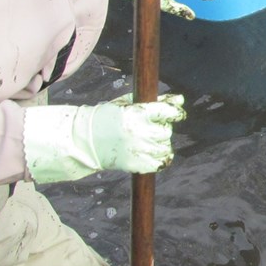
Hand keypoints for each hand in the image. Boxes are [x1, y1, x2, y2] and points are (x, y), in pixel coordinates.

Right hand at [23, 95, 186, 183]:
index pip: (167, 111)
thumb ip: (155, 101)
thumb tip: (180, 100)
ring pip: (165, 147)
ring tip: (146, 140)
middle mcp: (139, 132)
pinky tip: (150, 152)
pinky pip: (161, 163)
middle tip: (149, 128)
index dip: (174, 113)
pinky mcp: (136, 165)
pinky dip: (159, 158)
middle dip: (161, 128)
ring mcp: (138, 150)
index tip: (174, 114)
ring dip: (160, 144)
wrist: (85, 141)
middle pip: (166, 131)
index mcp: (136, 113)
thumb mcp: (128, 104)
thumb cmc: (108, 117)